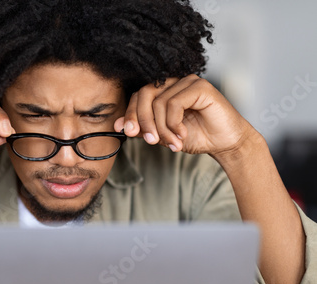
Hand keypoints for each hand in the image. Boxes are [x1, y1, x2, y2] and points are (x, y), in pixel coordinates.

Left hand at [114, 74, 254, 155]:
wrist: (223, 144)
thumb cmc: (196, 136)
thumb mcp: (162, 134)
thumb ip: (142, 127)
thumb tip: (118, 125)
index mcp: (164, 91)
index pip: (138, 96)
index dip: (129, 114)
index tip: (126, 132)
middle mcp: (174, 82)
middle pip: (144, 94)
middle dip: (143, 120)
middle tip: (148, 140)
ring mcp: (188, 82)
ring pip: (159, 102)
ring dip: (162, 128)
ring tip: (172, 143)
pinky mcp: (200, 86)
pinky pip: (174, 103)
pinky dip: (174, 123)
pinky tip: (182, 134)